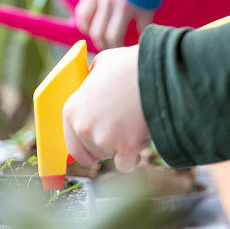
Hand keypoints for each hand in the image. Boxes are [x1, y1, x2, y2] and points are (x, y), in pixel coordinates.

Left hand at [56, 0, 153, 49]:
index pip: (83, 14)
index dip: (85, 27)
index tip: (90, 31)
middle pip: (97, 30)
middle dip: (101, 41)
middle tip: (108, 43)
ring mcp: (126, 5)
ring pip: (114, 36)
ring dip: (117, 45)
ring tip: (123, 47)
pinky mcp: (145, 8)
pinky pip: (141, 31)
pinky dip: (141, 38)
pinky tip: (143, 38)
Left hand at [62, 45, 149, 171]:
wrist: (157, 71)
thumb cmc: (130, 66)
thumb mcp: (102, 64)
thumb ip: (92, 79)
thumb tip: (93, 83)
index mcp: (72, 110)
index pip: (73, 146)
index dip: (87, 146)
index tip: (97, 145)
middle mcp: (83, 128)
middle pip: (94, 153)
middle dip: (108, 144)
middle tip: (122, 126)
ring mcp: (104, 139)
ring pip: (111, 157)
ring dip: (122, 147)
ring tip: (133, 123)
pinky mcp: (126, 147)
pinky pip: (126, 164)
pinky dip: (133, 157)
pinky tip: (139, 142)